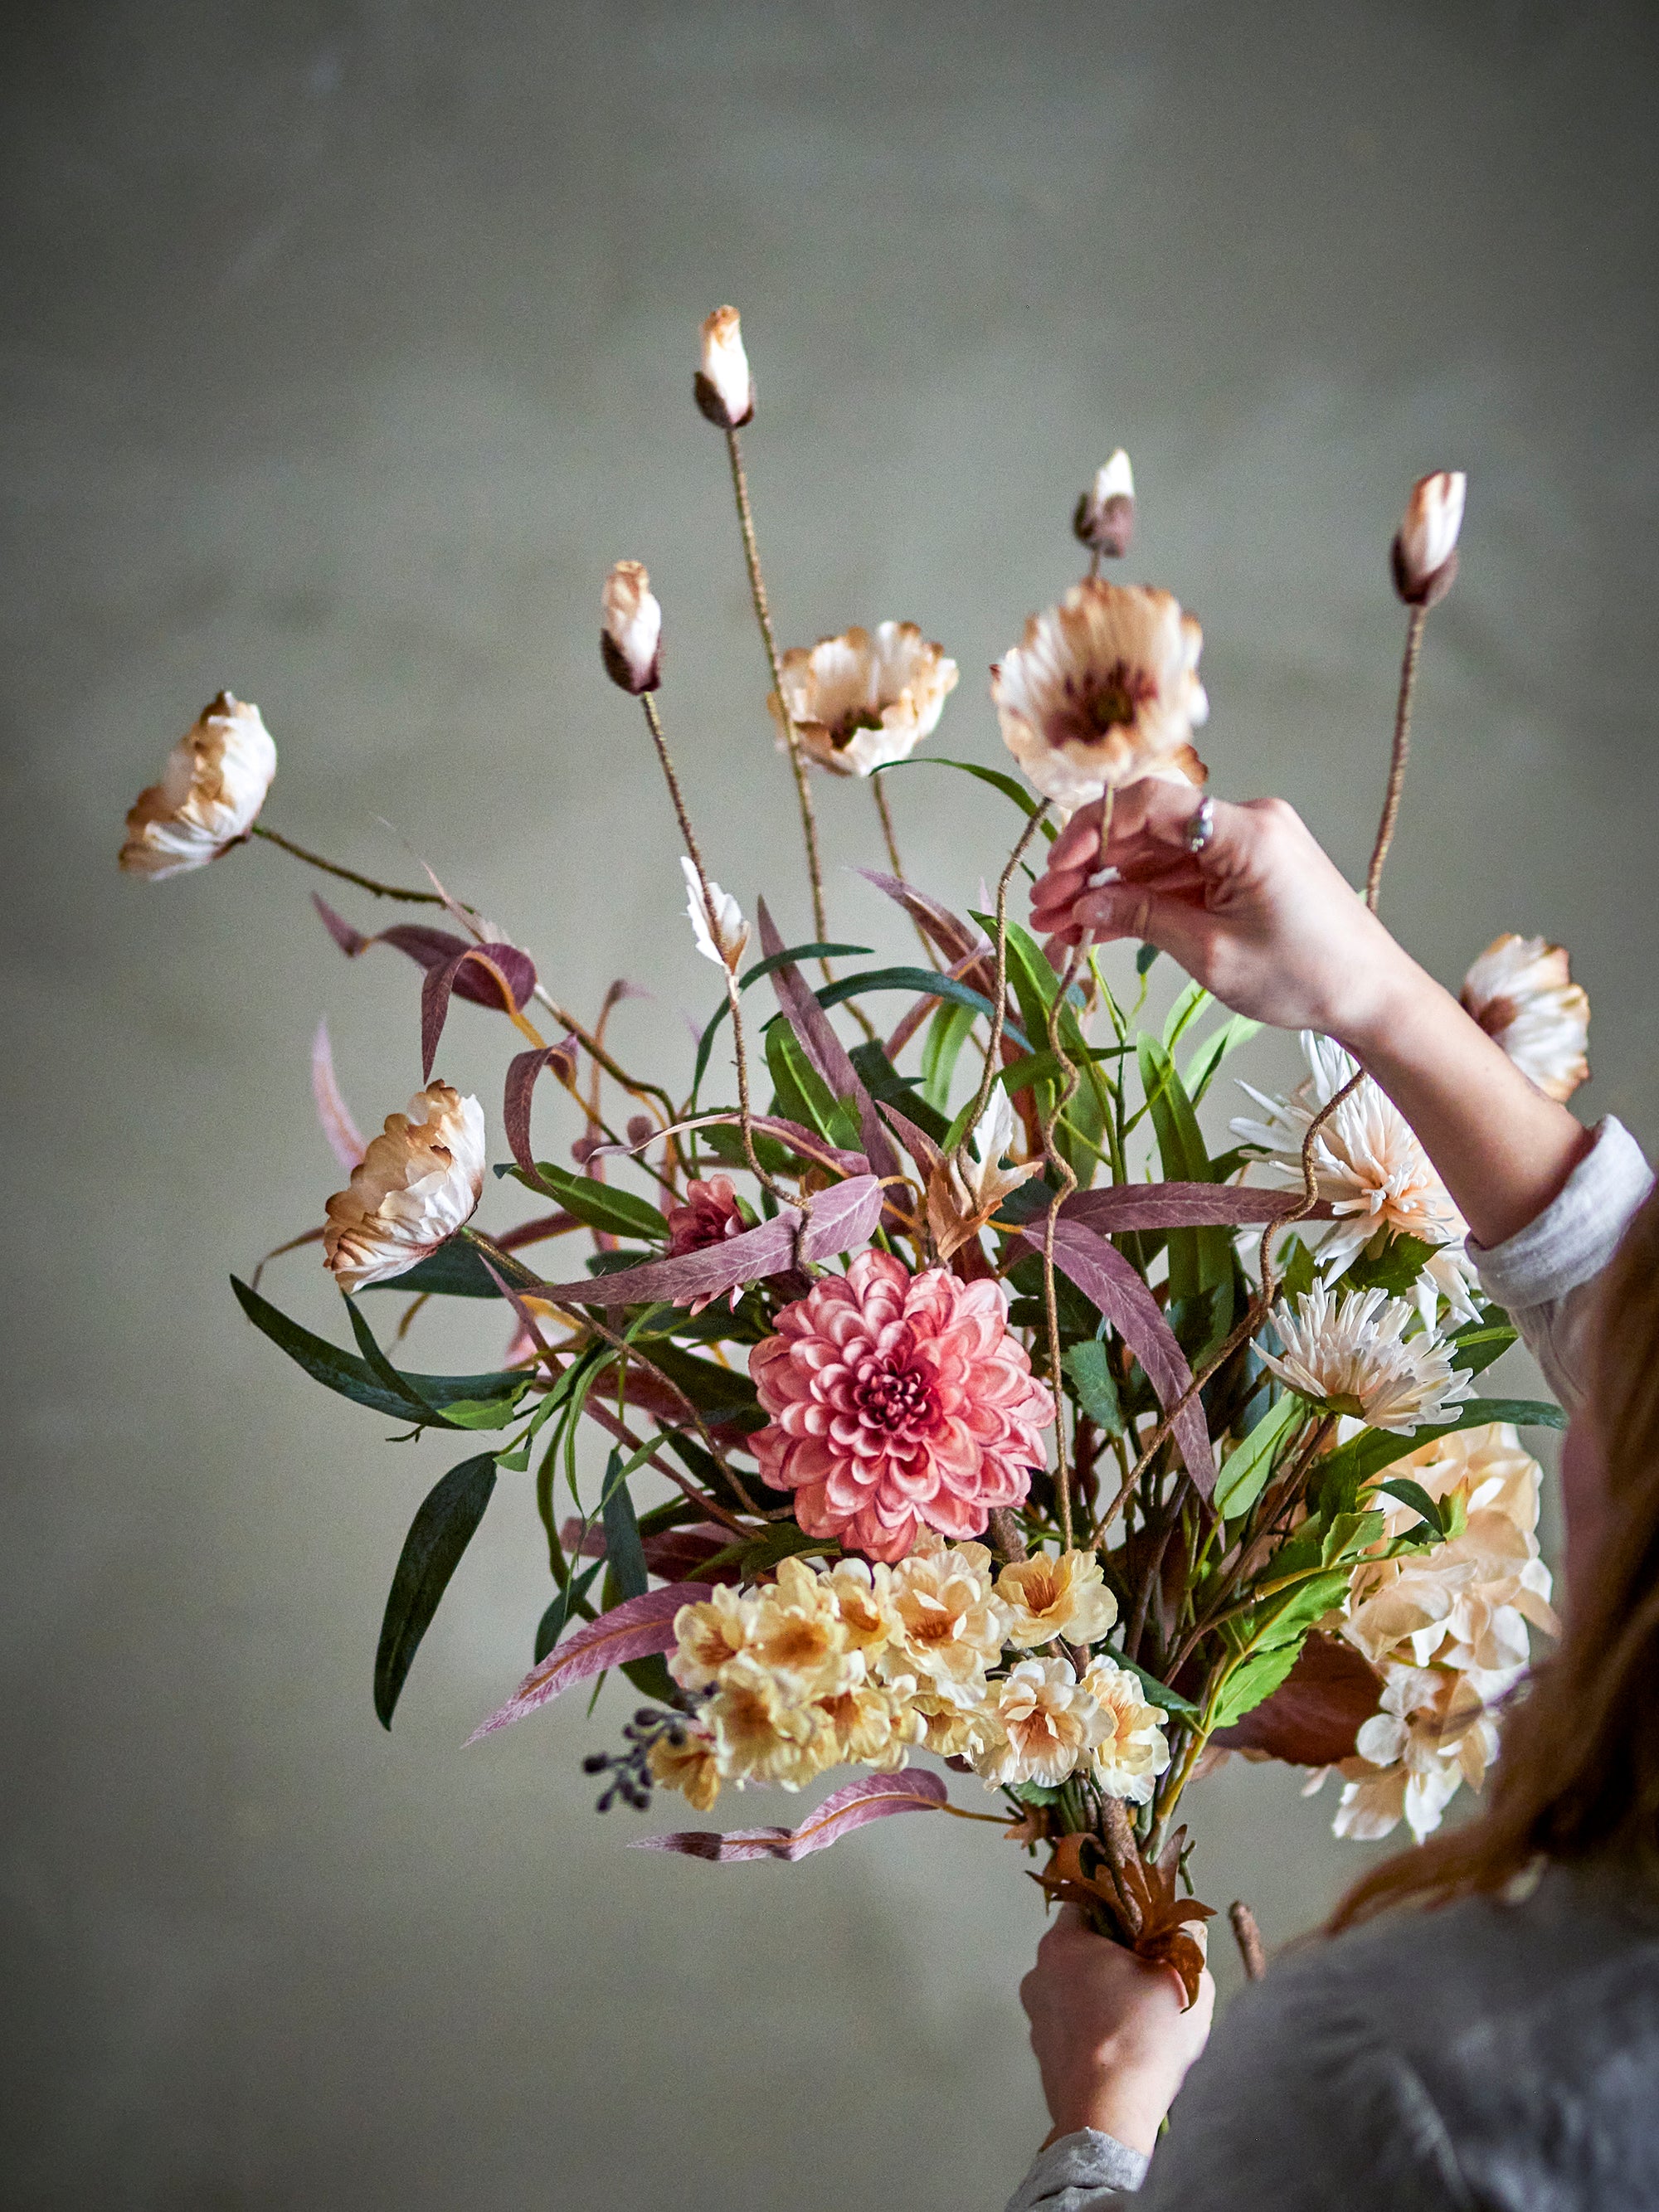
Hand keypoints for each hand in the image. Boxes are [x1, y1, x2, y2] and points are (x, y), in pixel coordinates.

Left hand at [1019, 1906, 1214, 2156]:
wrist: (1108, 2115)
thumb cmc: (1143, 2037)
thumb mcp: (1185, 1976)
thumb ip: (1188, 1941)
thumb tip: (1188, 1927)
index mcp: (1063, 1943)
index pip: (1088, 1904)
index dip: (1123, 1913)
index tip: (1149, 1934)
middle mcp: (1038, 1975)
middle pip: (1081, 1951)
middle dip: (1116, 1960)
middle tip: (1153, 1979)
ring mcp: (1036, 2019)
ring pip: (1076, 1993)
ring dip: (1105, 2000)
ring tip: (1143, 2025)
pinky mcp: (1043, 2058)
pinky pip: (1072, 2031)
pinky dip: (1095, 2035)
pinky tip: (1125, 2053)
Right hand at [1029, 780, 1414, 1051]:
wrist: (1372, 997)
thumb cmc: (1306, 977)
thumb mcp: (1212, 954)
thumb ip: (1143, 919)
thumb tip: (1081, 906)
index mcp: (1244, 831)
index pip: (1151, 803)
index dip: (1093, 830)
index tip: (1057, 869)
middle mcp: (1244, 824)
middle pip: (1146, 831)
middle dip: (1088, 870)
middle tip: (1044, 908)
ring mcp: (1243, 847)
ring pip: (1154, 858)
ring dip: (1106, 891)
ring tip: (1057, 930)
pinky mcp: (1242, 872)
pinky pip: (1178, 877)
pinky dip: (1139, 901)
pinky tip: (1094, 929)